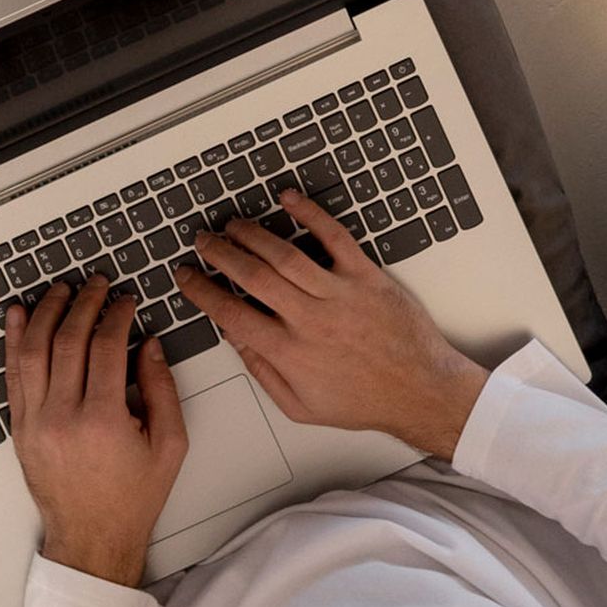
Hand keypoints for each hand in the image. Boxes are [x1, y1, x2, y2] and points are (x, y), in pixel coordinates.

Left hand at [4, 275, 188, 584]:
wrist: (91, 540)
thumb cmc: (133, 496)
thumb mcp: (169, 445)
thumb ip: (162, 389)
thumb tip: (148, 343)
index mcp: (103, 422)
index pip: (105, 347)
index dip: (116, 315)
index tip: (126, 301)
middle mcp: (63, 418)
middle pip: (68, 341)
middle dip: (84, 303)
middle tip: (96, 283)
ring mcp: (35, 423)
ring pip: (34, 352)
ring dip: (46, 313)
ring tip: (60, 289)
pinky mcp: (20, 429)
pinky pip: (13, 376)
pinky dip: (13, 341)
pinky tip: (17, 315)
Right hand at [174, 189, 488, 456]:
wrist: (419, 390)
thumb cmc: (364, 401)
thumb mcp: (301, 407)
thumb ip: (263, 373)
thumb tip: (236, 339)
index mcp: (290, 353)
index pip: (231, 314)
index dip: (202, 292)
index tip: (187, 277)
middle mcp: (310, 320)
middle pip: (253, 276)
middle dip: (220, 254)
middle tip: (203, 241)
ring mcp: (339, 293)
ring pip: (285, 254)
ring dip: (253, 234)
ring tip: (233, 224)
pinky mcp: (365, 275)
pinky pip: (334, 237)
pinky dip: (310, 214)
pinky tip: (289, 199)